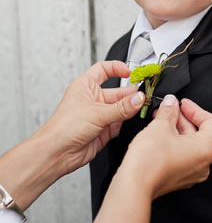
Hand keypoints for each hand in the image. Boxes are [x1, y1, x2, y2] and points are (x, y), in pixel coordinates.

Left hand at [37, 61, 144, 176]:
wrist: (56, 153)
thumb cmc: (63, 128)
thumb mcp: (96, 113)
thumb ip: (122, 107)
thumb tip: (139, 99)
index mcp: (85, 87)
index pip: (103, 70)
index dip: (117, 68)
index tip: (130, 73)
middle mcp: (93, 100)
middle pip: (118, 92)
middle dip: (132, 95)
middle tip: (145, 97)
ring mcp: (99, 115)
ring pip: (122, 108)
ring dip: (133, 109)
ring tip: (143, 109)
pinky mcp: (105, 130)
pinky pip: (122, 123)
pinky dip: (130, 123)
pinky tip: (136, 121)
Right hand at [121, 95, 211, 199]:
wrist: (134, 185)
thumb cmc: (149, 161)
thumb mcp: (160, 126)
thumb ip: (169, 111)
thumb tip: (171, 103)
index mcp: (207, 149)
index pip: (211, 122)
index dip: (196, 109)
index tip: (183, 104)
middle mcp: (204, 163)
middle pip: (200, 133)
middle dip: (183, 118)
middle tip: (169, 109)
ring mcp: (192, 172)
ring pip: (190, 144)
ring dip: (176, 129)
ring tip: (161, 119)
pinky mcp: (180, 178)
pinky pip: (182, 155)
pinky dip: (174, 143)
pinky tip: (160, 134)